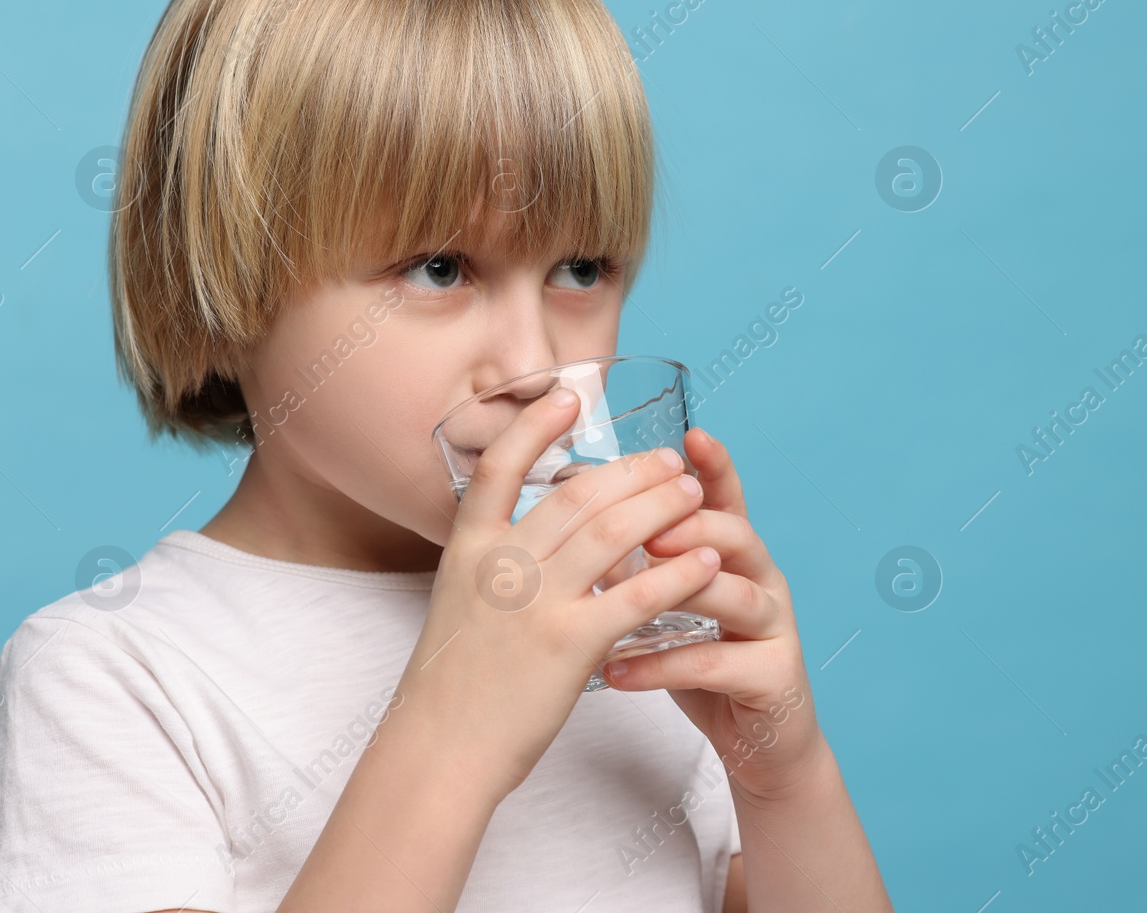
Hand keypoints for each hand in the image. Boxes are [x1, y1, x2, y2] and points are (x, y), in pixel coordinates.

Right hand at [399, 391, 722, 805]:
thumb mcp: (458, 602)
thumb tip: (534, 529)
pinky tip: (705, 560)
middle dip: (632, 471)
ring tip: (694, 493)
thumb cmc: (453, 684)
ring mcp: (536, 602)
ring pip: (614, 532)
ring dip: (663, 506)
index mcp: (468, 549)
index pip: (500, 467)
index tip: (568, 397)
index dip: (535, 425)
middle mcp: (501, 565)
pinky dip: (677, 572)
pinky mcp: (571, 644)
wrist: (441, 750)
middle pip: (578, 494)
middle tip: (669, 461)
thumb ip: (494, 562)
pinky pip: (637, 595)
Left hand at [603, 427, 825, 806]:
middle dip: (692, 524)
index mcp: (734, 553)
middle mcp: (762, 579)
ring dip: (683, 590)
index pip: (728, 497)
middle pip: (736, 534)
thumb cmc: (699, 661)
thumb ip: (638, 561)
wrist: (756, 742)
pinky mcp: (773, 677)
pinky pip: (716, 664)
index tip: (691, 435)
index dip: (715, 465)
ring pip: (737, 593)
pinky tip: (616, 671)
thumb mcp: (667, 603)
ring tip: (632, 593)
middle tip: (646, 527)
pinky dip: (662, 667)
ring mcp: (774, 627)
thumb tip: (574, 516)